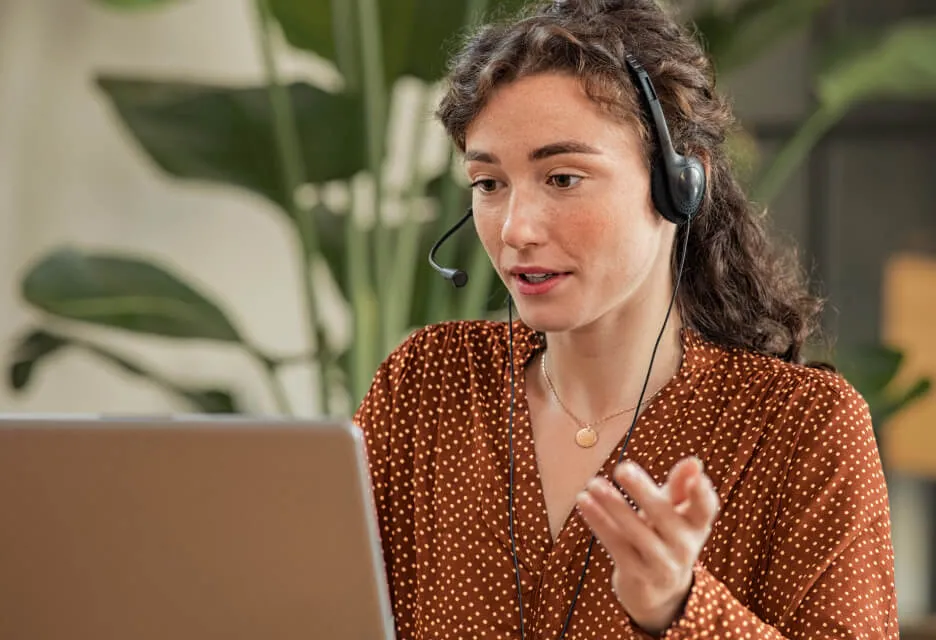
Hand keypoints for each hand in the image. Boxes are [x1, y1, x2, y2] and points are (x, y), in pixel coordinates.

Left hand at [576, 457, 719, 634]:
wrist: (657, 590)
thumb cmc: (665, 535)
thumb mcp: (675, 512)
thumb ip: (680, 486)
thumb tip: (693, 462)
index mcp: (696, 525)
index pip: (705, 509)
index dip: (703, 494)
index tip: (698, 477)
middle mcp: (684, 546)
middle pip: (664, 515)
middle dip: (642, 492)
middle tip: (622, 468)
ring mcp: (660, 563)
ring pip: (636, 532)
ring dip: (613, 506)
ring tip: (593, 484)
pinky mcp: (636, 573)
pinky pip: (615, 544)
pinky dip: (599, 522)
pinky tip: (584, 501)